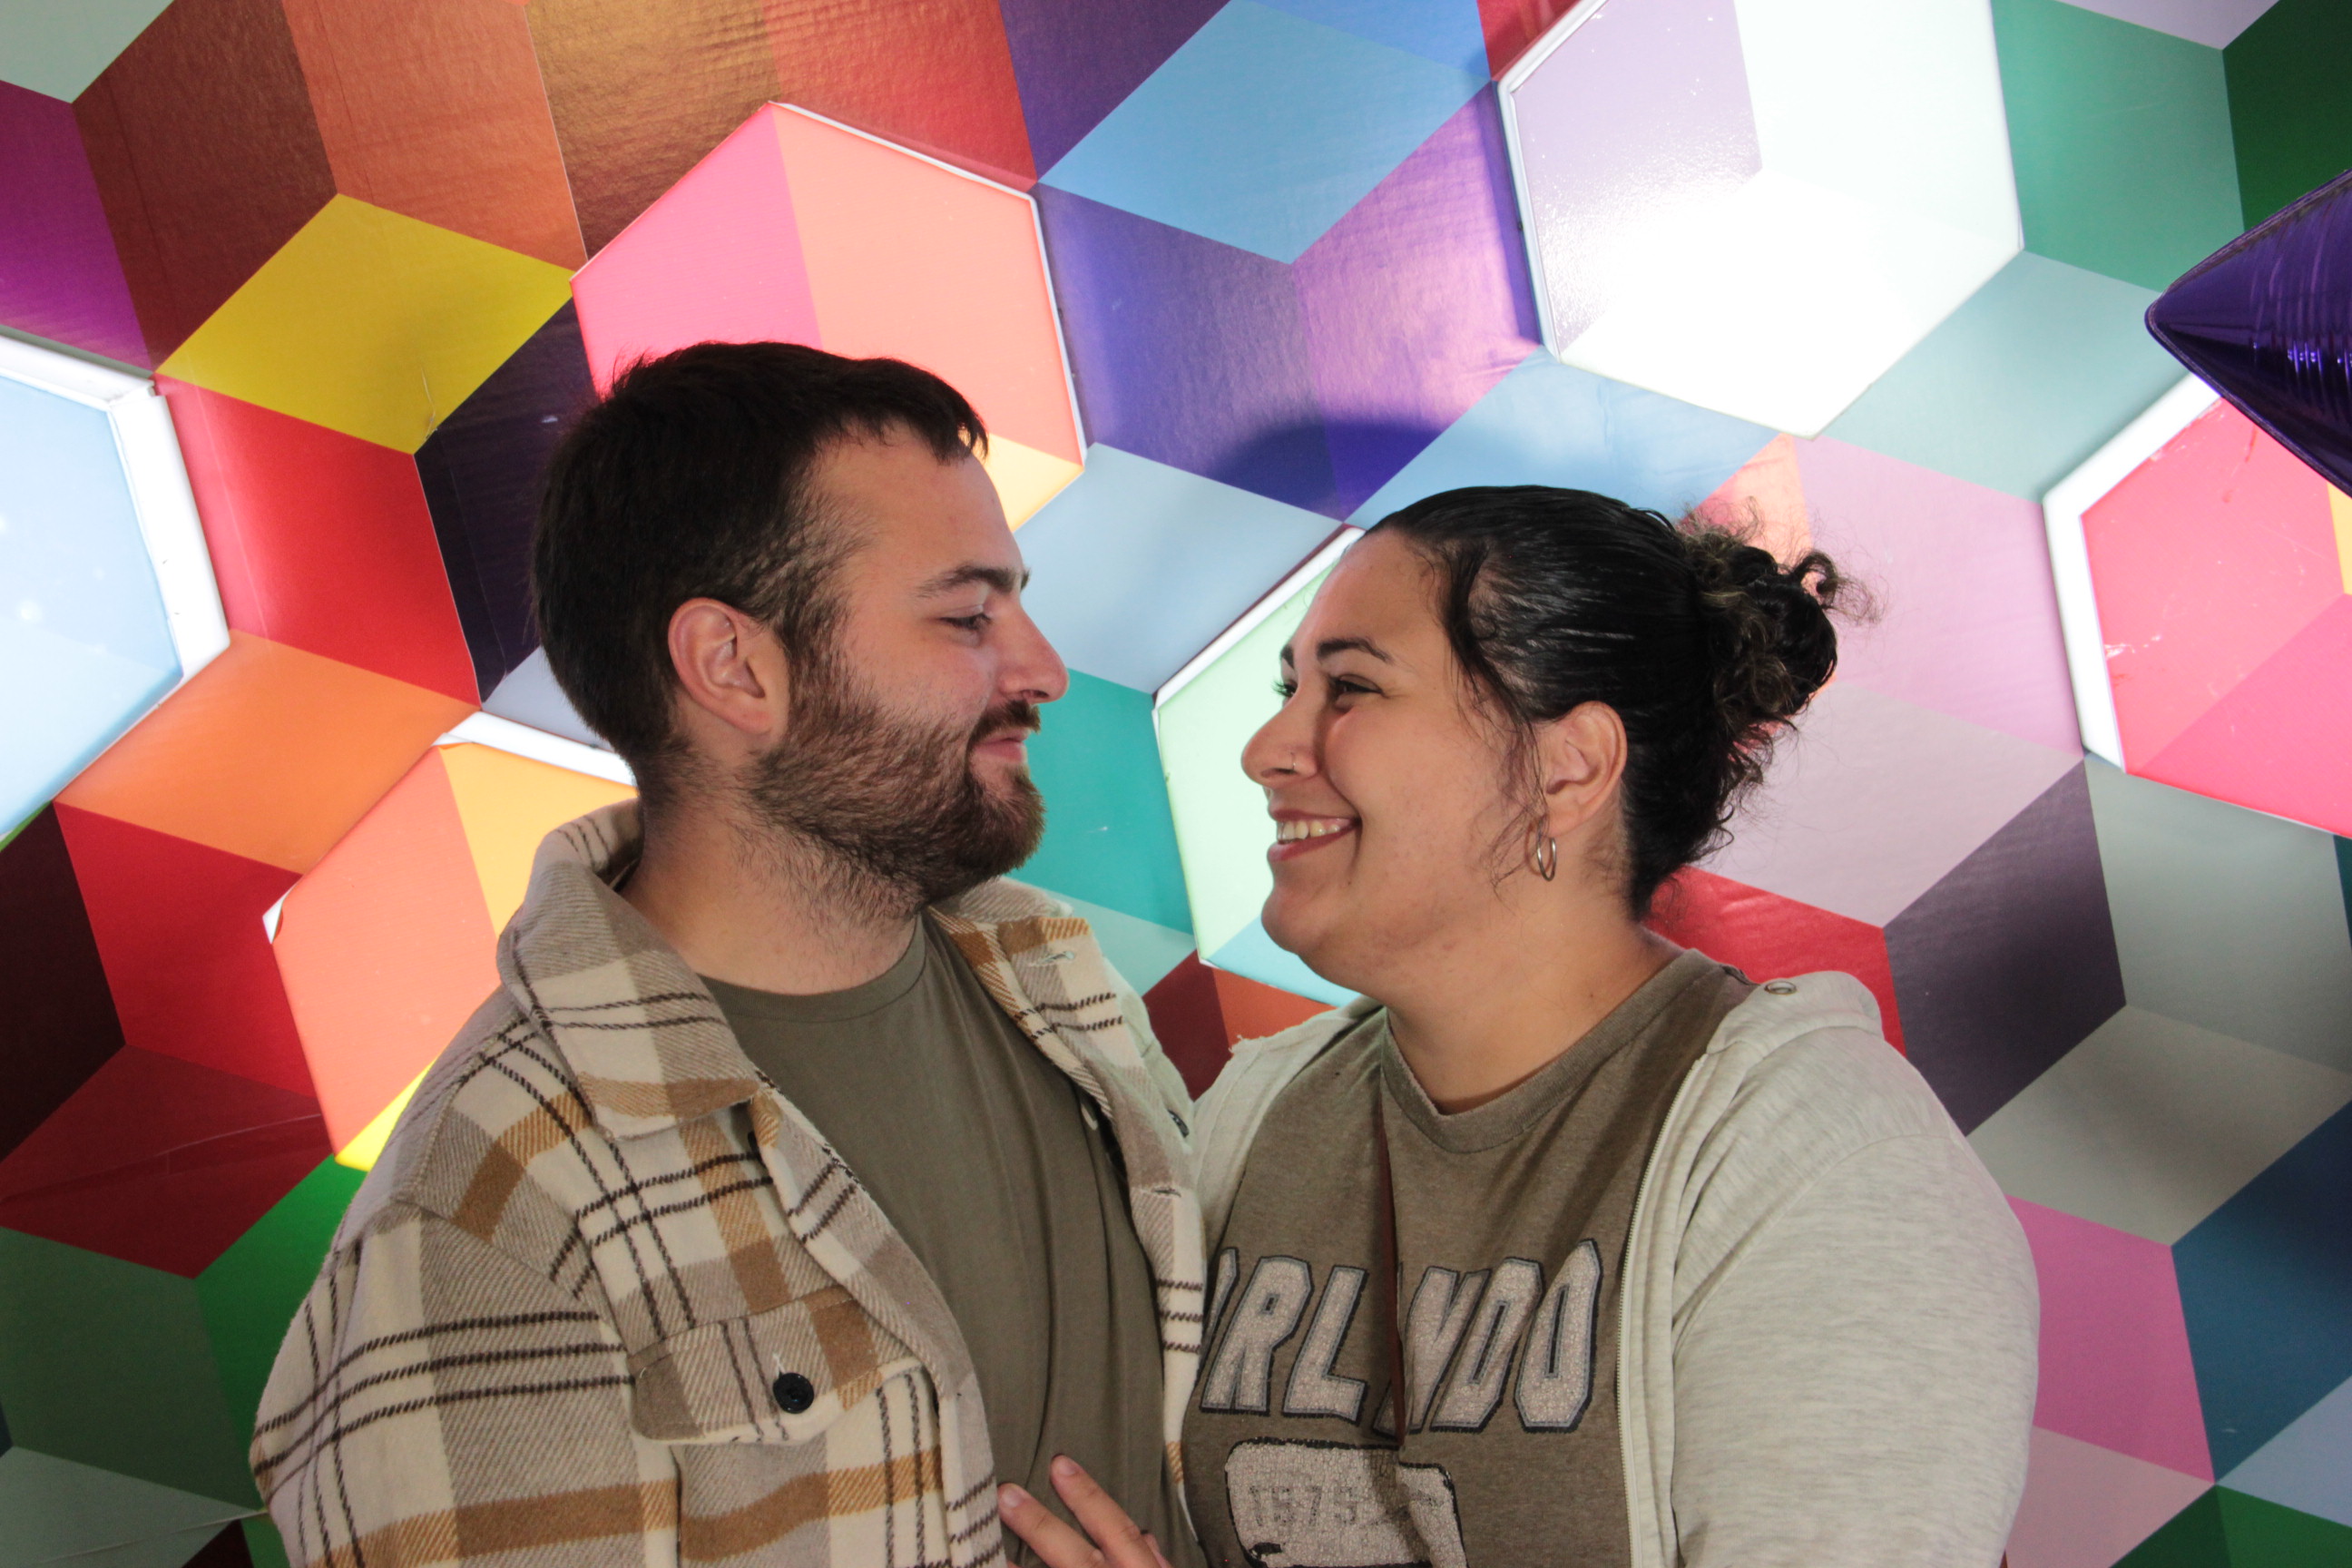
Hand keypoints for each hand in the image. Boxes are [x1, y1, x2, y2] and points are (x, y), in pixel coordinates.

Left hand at [997, 1456, 1174, 1567]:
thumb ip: (1156, 1562)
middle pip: (1074, 1554)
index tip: (1060, 1463)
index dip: (1088, 1495)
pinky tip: (993, 1566)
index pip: (1117, 1530)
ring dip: (1017, 1564)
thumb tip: (1147, 1536)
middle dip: (1040, 1524)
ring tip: (984, 1539)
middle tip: (1006, 1493)